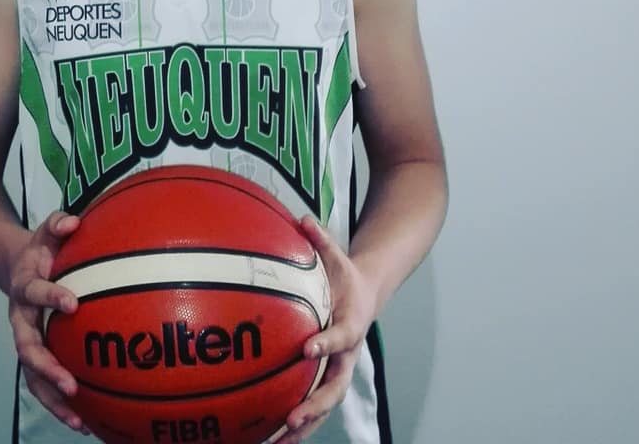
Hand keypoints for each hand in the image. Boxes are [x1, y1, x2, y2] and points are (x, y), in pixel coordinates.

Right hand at [7, 210, 87, 432]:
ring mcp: (26, 340)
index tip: (73, 303)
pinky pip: (43, 383)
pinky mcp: (34, 355)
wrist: (15, 266)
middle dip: (47, 368)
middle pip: (28, 349)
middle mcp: (21, 320)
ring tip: (78, 421)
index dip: (52, 297)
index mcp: (25, 288)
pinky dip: (59, 404)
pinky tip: (84, 422)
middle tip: (70, 384)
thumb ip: (58, 223)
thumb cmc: (40, 250)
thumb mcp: (46, 231)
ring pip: (32, 376)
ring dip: (52, 399)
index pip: (36, 293)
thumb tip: (74, 221)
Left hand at [275, 216, 376, 443]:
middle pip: (334, 386)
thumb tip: (302, 217)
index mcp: (351, 324)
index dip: (327, 343)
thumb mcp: (336, 254)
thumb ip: (320, 239)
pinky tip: (272, 438)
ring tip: (279, 442)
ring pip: (323, 404)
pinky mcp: (326, 376)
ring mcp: (337, 369)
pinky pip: (312, 403)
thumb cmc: (345, 274)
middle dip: (315, 404)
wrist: (366, 293)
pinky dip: (298, 423)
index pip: (341, 337)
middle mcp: (346, 353)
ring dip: (305, 425)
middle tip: (292, 417)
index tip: (307, 349)